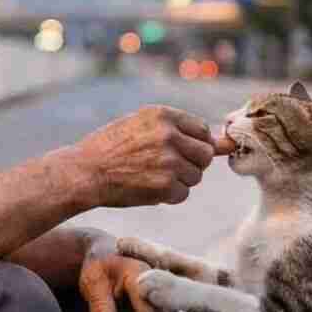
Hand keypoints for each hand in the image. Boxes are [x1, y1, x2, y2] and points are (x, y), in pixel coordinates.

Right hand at [70, 105, 217, 207]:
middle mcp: (169, 135)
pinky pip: (183, 194)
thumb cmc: (110, 148)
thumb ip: (180, 132)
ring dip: (179, 181)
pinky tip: (147, 188)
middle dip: (191, 164)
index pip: (202, 130)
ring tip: (151, 176)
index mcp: (163, 115)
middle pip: (205, 155)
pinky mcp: (165, 185)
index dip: (192, 144)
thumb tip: (227, 144)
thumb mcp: (141, 125)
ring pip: (195, 177)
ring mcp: (168, 161)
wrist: (84, 172)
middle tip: (167, 167)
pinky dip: (169, 196)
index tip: (177, 151)